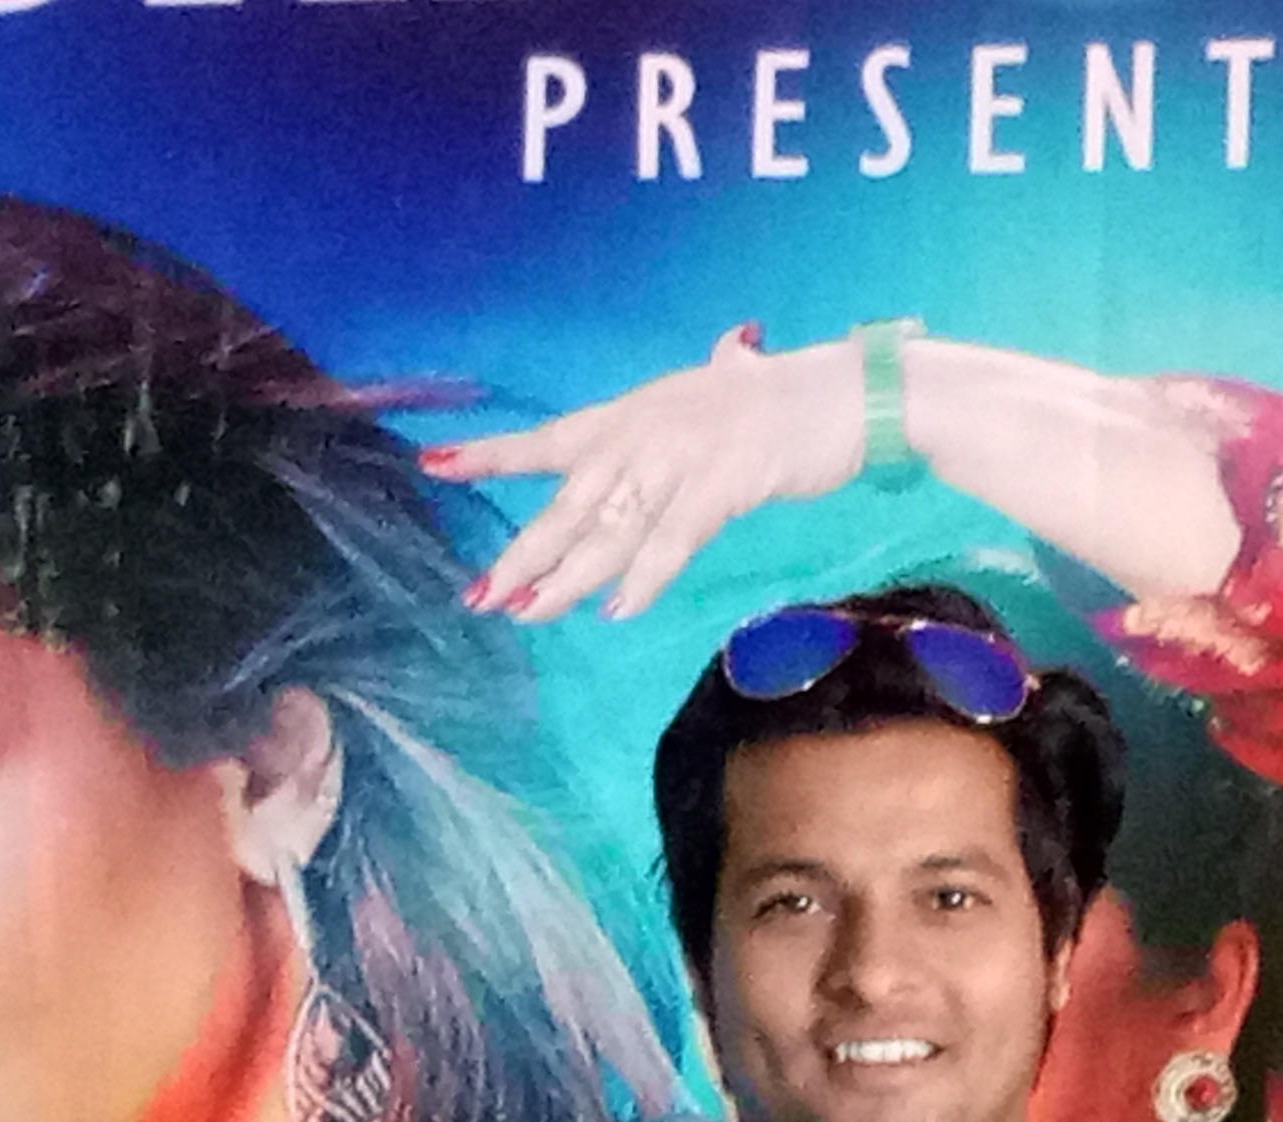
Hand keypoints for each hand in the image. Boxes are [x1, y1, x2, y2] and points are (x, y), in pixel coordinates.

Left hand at [428, 324, 869, 621]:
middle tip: (483, 594)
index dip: (493, 455)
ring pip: (608, 529)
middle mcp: (642, 435)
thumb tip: (735, 348)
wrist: (846, 396)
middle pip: (569, 501)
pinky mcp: (720, 487)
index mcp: (634, 413)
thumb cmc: (793, 395)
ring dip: (568, 577)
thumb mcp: (739, 377)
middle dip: (524, 552)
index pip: (550, 438)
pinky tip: (617, 608)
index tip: (436, 466)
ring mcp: (678, 460)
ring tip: (531, 612)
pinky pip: (670, 540)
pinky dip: (643, 576)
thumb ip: (725, 368)